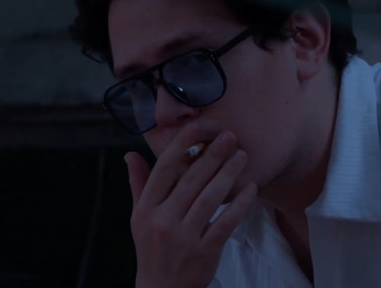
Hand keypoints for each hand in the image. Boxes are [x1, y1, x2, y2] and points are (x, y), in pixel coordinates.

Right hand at [125, 131, 256, 287]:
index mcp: (146, 207)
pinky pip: (226, 223)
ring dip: (228, 174)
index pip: (164, 168)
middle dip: (213, 154)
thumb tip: (130, 154)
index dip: (183, 145)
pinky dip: (240, 204)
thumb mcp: (138, 216)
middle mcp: (163, 220)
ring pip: (210, 198)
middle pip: (191, 180)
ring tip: (242, 156)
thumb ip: (138, 184)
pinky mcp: (205, 252)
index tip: (200, 129)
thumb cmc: (151, 248)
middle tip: (230, 136)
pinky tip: (251, 189)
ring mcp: (184, 237)